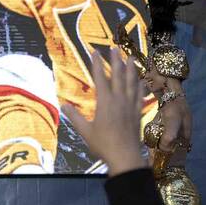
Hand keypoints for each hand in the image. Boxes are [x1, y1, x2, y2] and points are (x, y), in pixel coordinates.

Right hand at [62, 51, 147, 175]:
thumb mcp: (85, 131)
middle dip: (116, 60)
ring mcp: (130, 105)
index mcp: (105, 102)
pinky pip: (140, 94)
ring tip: (131, 57)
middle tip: (115, 48)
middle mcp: (119, 100)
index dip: (97, 64)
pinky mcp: (138, 112)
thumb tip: (63, 105)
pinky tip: (142, 79)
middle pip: (118, 75)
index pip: (100, 78)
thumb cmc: (103, 145)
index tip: (95, 52)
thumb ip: (74, 117)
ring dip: (131, 68)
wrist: (125, 156)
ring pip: (132, 82)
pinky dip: (141, 85)